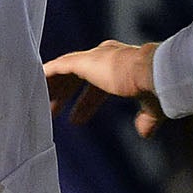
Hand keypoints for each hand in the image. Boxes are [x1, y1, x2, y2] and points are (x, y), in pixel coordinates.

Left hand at [45, 39, 166, 137]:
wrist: (154, 73)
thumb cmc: (158, 88)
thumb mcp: (151, 107)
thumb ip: (146, 118)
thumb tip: (145, 134)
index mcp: (122, 66)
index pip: (97, 86)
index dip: (86, 104)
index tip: (76, 119)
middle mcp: (105, 58)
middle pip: (77, 77)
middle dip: (65, 95)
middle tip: (53, 111)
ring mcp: (93, 58)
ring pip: (64, 71)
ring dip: (52, 87)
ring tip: (40, 104)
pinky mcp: (82, 62)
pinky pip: (56, 68)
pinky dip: (45, 76)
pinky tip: (34, 83)